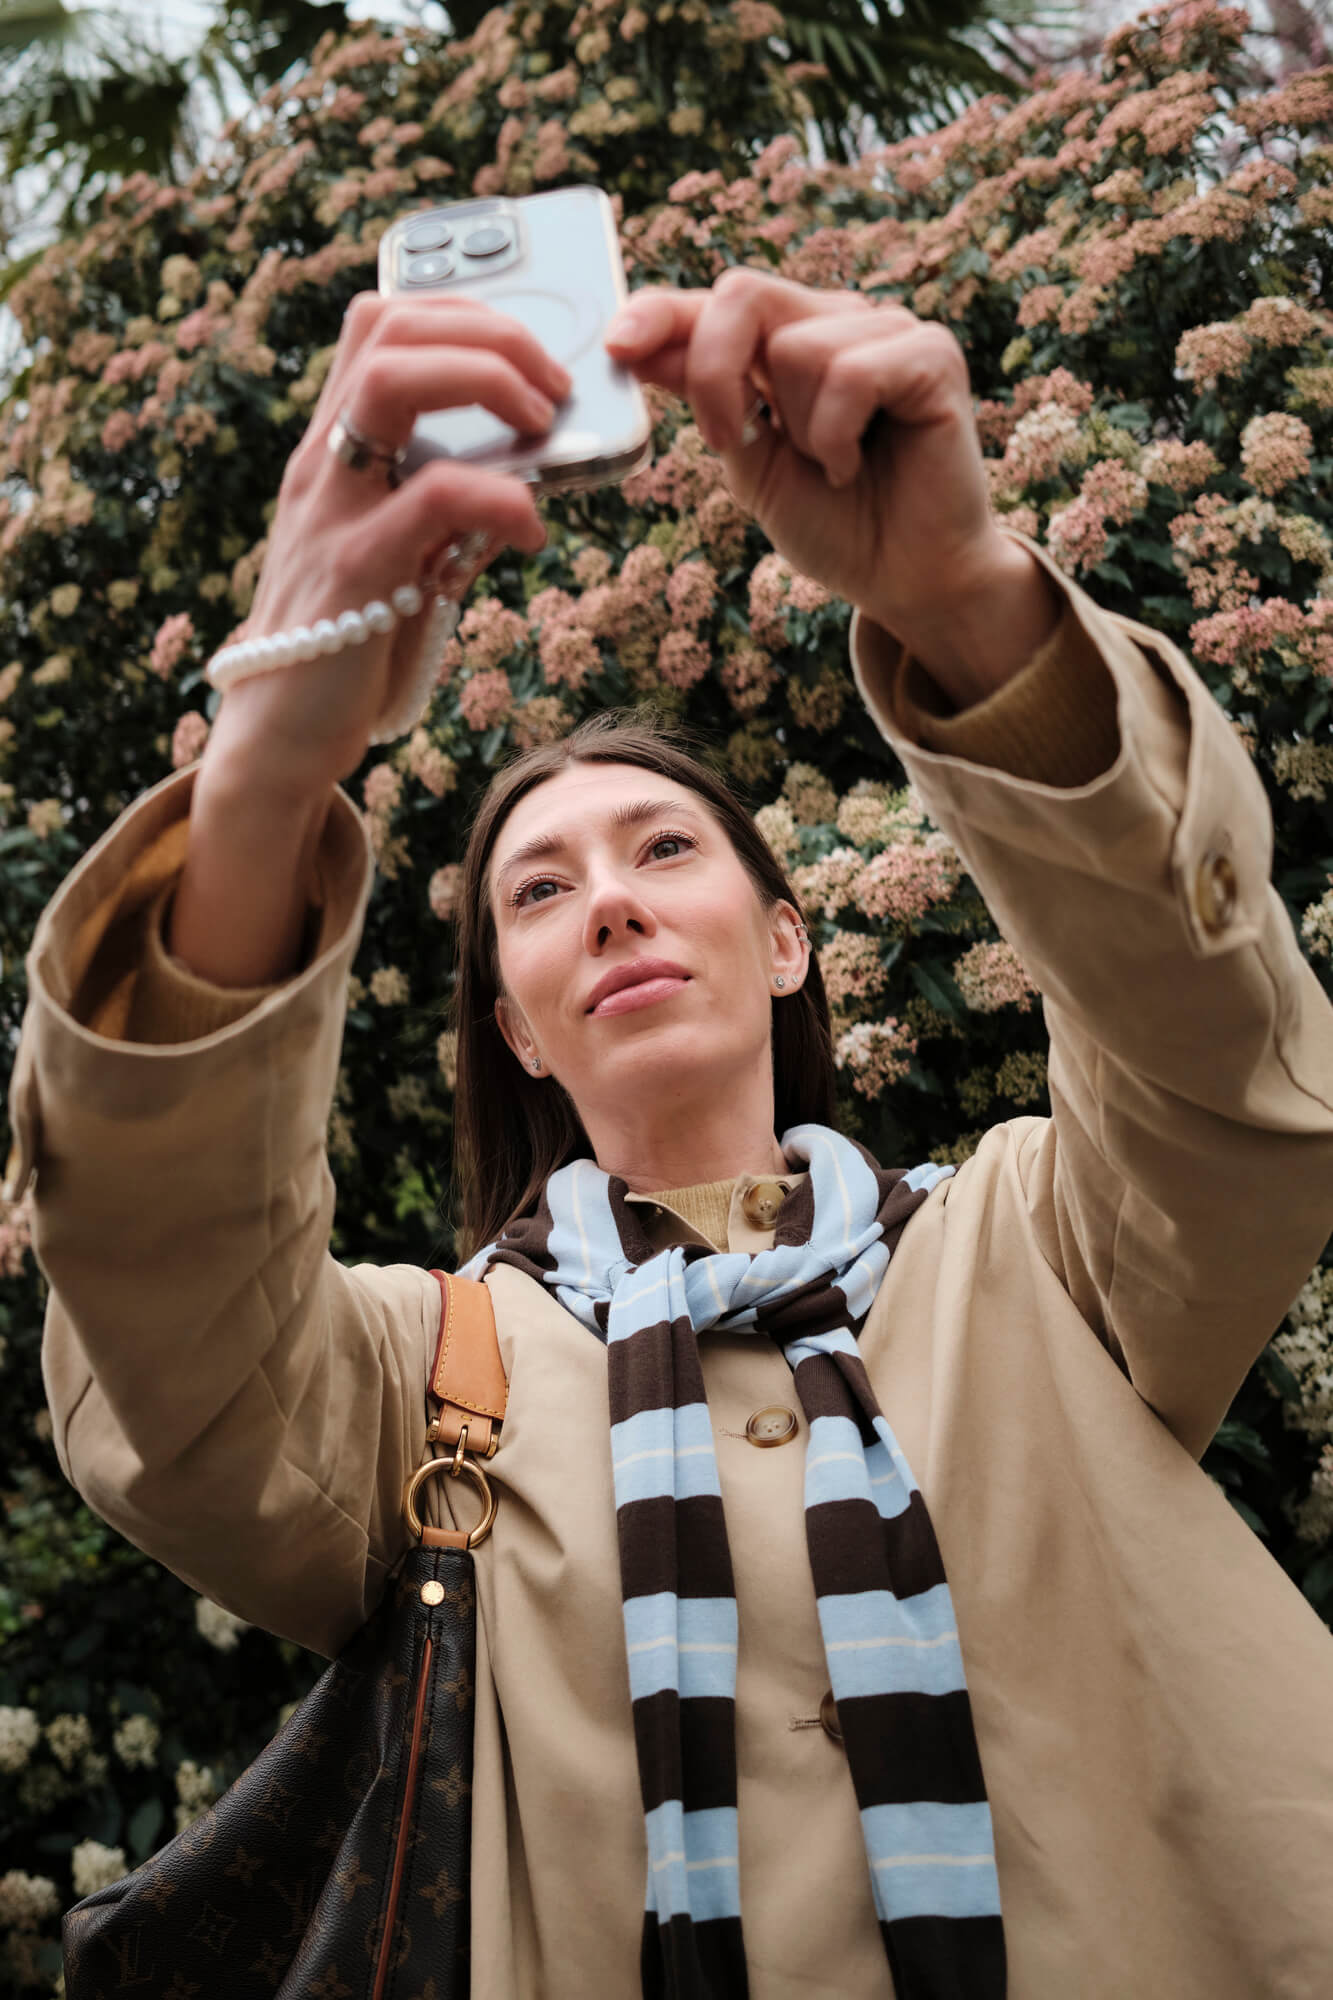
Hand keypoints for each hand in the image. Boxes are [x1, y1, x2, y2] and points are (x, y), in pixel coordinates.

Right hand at [204, 292, 568, 800]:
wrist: (278, 736)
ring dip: (489, 380)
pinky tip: (533, 531)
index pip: (381, 324)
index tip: (529, 353)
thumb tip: (525, 481)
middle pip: (389, 327)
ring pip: (393, 381)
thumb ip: (451, 516)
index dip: (462, 312)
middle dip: (491, 333)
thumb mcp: (403, 562)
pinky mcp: (353, 573)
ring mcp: (330, 511)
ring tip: (546, 426)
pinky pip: (431, 498)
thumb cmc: (347, 645)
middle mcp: (322, 464)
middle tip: (555, 387)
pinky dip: (502, 498)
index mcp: (332, 452)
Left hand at [606, 271, 1056, 700]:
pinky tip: (858, 465)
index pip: (719, 303)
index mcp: (791, 341)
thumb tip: (636, 345)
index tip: (617, 348)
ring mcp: (889, 331)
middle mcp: (839, 321)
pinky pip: (852, 374)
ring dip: (802, 430)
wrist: (903, 579)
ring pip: (798, 348)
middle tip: (732, 440)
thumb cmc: (834, 525)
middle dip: (717, 373)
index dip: (663, 313)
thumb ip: (707, 397)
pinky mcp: (932, 355)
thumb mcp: (749, 461)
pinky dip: (839, 436)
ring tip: (836, 465)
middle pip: (746, 296)